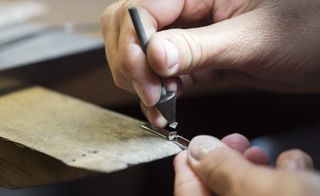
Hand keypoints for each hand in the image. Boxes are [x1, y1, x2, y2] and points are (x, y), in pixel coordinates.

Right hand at [101, 0, 319, 126]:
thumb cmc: (305, 30)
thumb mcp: (253, 39)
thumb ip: (201, 47)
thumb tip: (155, 55)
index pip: (142, 8)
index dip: (133, 44)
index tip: (145, 77)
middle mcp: (189, 8)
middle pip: (131, 28)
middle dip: (130, 62)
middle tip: (149, 92)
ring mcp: (191, 34)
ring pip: (144, 53)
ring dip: (142, 81)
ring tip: (158, 106)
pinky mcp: (197, 58)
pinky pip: (165, 73)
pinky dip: (159, 93)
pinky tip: (165, 108)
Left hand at [174, 135, 317, 195]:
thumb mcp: (263, 191)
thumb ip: (223, 169)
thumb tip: (197, 149)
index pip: (188, 194)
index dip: (189, 167)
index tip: (196, 145)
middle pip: (222, 191)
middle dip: (230, 164)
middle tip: (239, 142)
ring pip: (252, 192)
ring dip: (263, 172)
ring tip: (276, 159)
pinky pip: (279, 195)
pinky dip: (288, 181)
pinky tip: (301, 170)